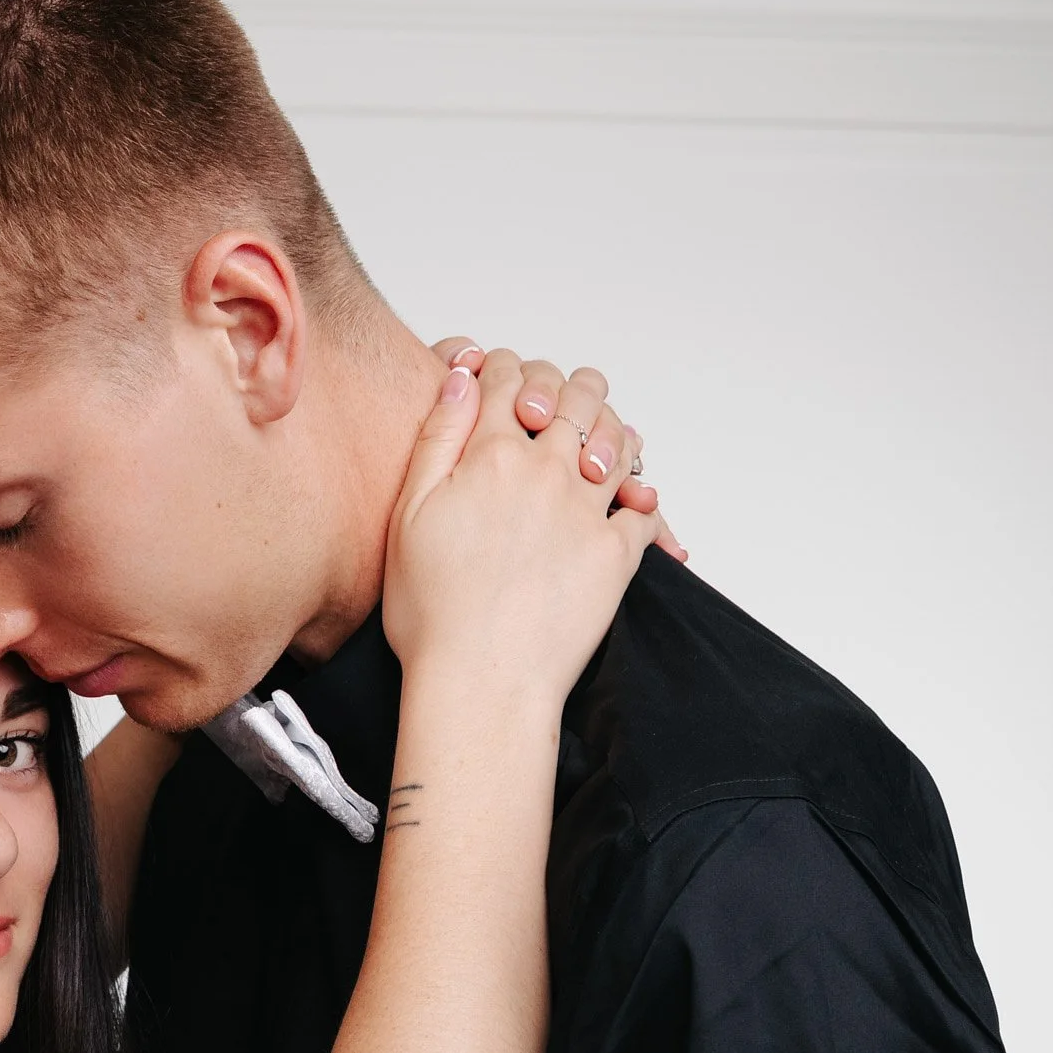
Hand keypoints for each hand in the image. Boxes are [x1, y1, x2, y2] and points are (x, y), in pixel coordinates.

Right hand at [382, 344, 659, 708]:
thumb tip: (463, 378)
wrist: (480, 683)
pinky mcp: (618, 554)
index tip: (500, 383)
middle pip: (575, 395)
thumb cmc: (433, 614)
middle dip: (566, 389)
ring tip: (595, 447)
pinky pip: (645, 508)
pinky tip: (627, 501)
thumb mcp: (408, 515)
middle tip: (557, 406)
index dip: (503, 369)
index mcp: (491, 456)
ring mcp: (588, 511)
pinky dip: (641, 497)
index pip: (507, 377)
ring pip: (619, 440)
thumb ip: (437, 437)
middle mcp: (546, 472)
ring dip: (609, 432)